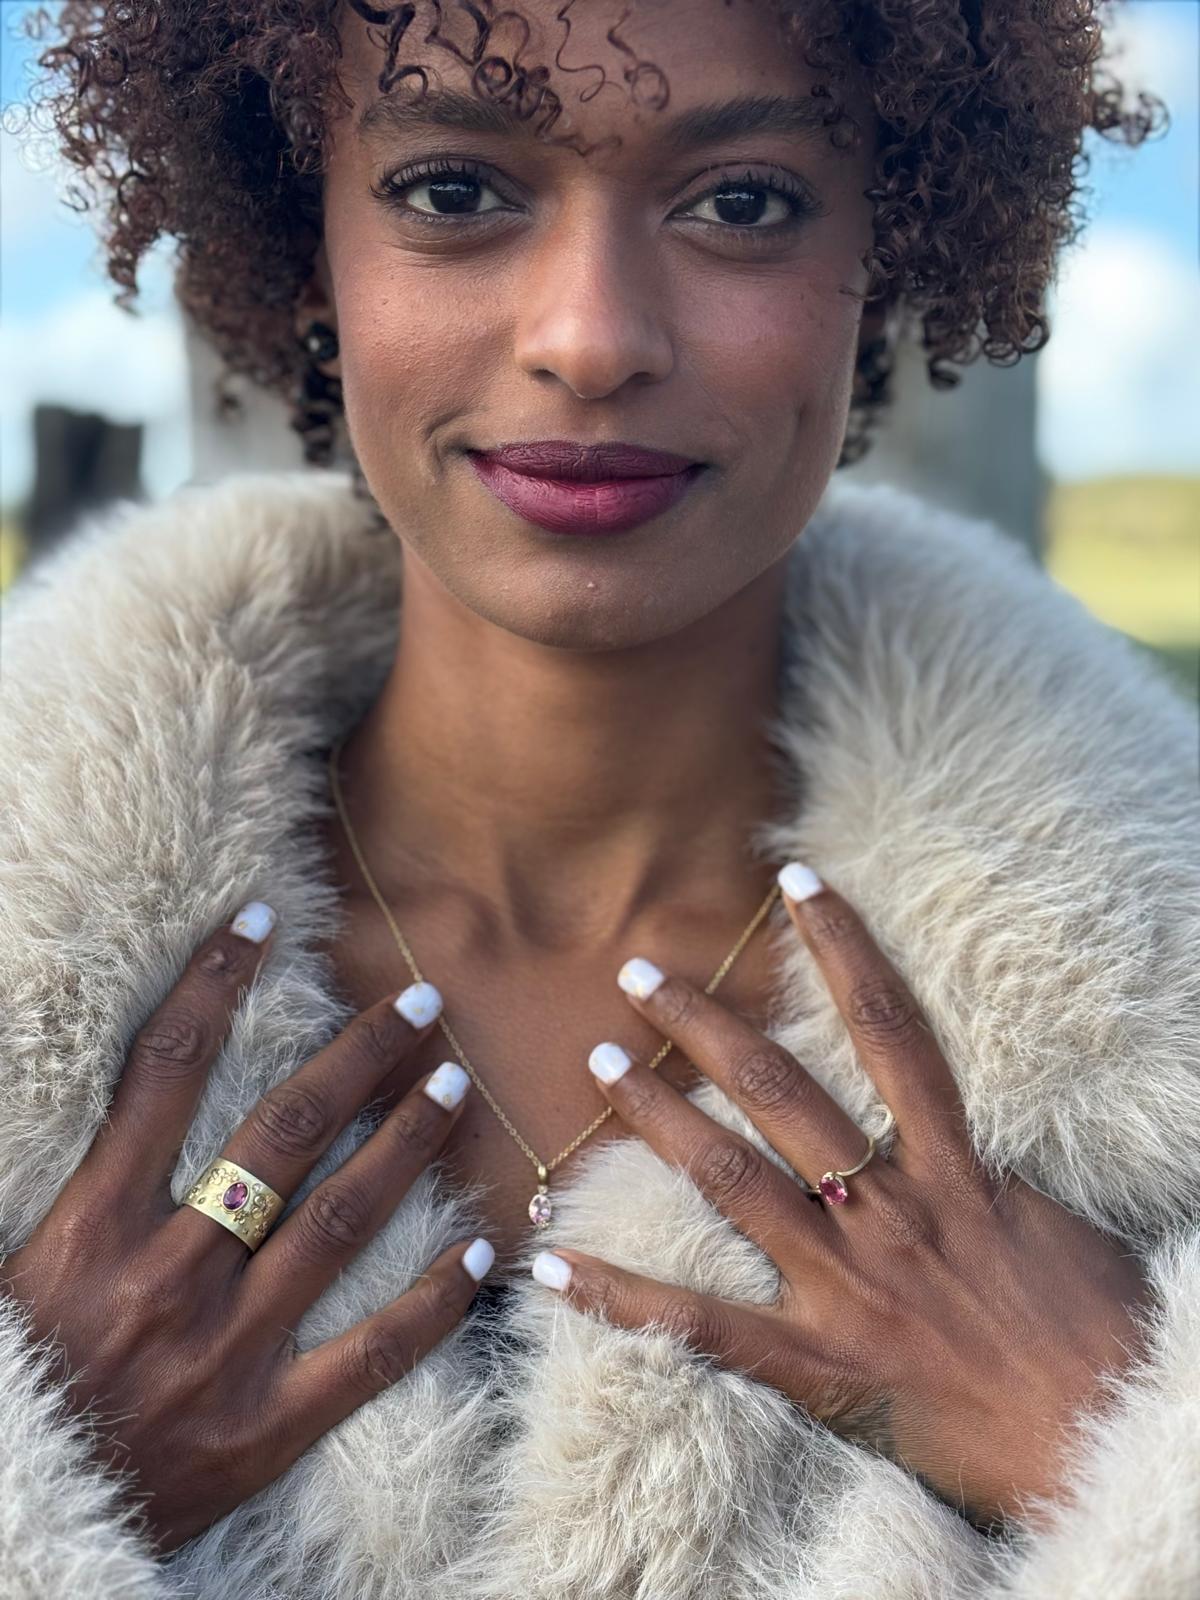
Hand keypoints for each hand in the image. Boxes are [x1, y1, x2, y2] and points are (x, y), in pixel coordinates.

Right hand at [0, 903, 490, 1553]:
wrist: (15, 1519)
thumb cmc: (11, 1380)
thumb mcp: (15, 1263)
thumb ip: (73, 1176)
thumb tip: (122, 1090)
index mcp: (92, 1226)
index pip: (162, 1073)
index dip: (212, 985)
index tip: (260, 922)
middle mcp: (167, 1275)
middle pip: (280, 1136)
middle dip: (356, 1059)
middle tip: (420, 1005)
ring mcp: (223, 1353)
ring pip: (337, 1224)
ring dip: (404, 1148)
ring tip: (456, 1089)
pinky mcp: (263, 1429)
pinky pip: (370, 1356)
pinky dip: (433, 1302)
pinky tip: (482, 1250)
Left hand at [532, 866, 1157, 1531]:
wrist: (1111, 1436)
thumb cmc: (1098, 1331)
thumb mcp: (1044, 1223)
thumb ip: (975, 1175)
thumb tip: (937, 1140)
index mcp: (951, 1167)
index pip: (890, 1029)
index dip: (843, 945)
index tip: (795, 880)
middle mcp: (888, 1208)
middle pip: (782, 1090)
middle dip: (706, 1025)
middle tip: (639, 973)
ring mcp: (846, 1281)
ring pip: (730, 1177)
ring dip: (658, 1116)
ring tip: (600, 1060)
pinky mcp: (817, 1360)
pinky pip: (701, 1322)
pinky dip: (621, 1296)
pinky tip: (551, 1268)